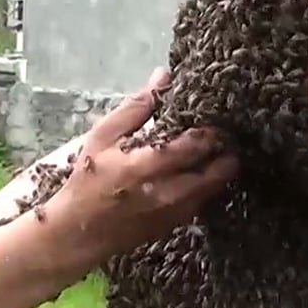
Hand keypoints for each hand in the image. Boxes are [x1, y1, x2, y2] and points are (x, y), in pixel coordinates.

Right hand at [44, 67, 237, 275]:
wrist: (79, 232)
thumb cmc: (88, 178)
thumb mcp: (104, 137)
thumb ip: (136, 107)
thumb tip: (163, 76)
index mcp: (147, 164)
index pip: (194, 144)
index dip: (211, 129)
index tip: (218, 114)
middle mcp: (167, 191)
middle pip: (215, 170)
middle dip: (225, 150)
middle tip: (228, 133)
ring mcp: (175, 212)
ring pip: (214, 188)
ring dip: (222, 169)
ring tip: (223, 150)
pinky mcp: (176, 224)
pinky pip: (204, 201)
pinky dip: (209, 185)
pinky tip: (205, 171)